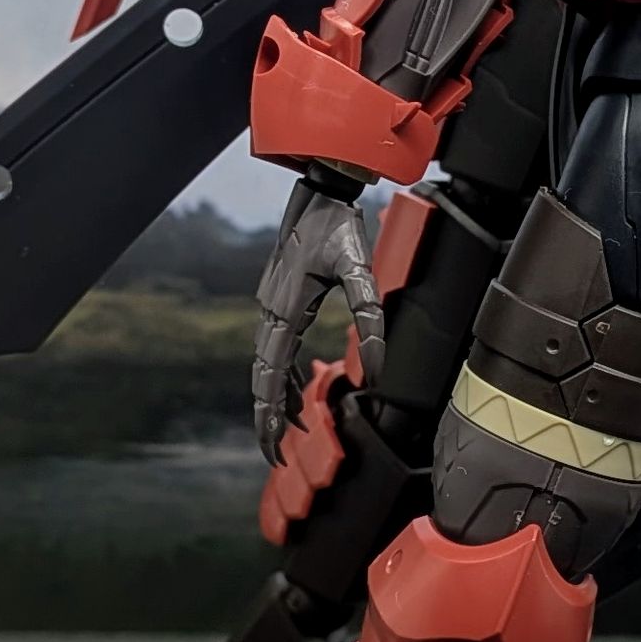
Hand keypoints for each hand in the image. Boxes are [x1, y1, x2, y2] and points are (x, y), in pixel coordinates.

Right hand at [251, 174, 384, 463]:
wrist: (320, 187)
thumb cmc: (338, 225)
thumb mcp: (361, 272)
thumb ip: (371, 320)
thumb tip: (379, 369)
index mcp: (283, 313)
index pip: (269, 380)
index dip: (270, 418)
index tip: (274, 448)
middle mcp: (269, 313)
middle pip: (261, 379)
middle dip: (268, 419)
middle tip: (278, 454)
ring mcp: (270, 305)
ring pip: (265, 365)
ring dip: (275, 397)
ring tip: (291, 428)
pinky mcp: (279, 298)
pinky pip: (274, 346)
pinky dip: (280, 372)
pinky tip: (292, 385)